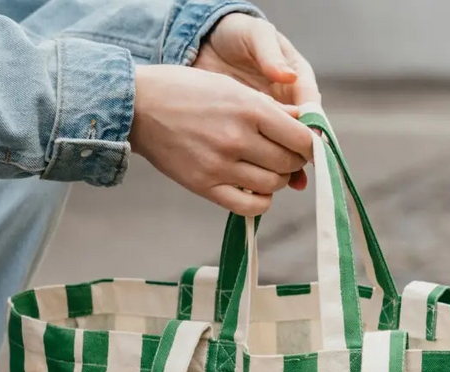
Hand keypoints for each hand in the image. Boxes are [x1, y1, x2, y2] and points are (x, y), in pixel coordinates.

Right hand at [129, 65, 312, 214]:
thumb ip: (269, 107)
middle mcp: (237, 139)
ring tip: (267, 169)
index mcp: (249, 108)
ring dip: (277, 180)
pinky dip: (262, 201)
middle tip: (286, 157)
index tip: (305, 146)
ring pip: (272, 185)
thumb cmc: (187, 92)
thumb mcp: (230, 87)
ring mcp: (221, 166)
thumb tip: (304, 121)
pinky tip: (256, 190)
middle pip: (288, 163)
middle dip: (294, 162)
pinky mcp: (206, 187)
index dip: (308, 145)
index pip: (299, 138)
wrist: (140, 107)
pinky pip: (250, 206)